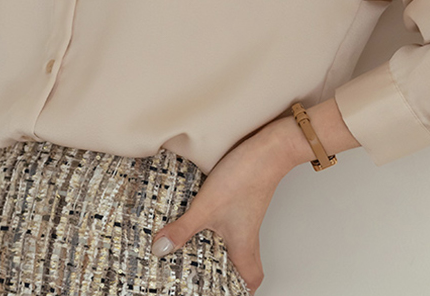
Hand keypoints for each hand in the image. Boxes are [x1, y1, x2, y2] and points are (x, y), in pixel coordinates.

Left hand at [150, 120, 293, 294]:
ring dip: (223, 246)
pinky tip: (204, 214)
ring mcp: (247, 213)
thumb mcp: (207, 206)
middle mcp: (249, 231)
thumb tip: (160, 248)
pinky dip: (220, 224)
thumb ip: (183, 228)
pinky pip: (234, 219)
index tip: (226, 294)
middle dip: (231, 272)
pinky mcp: (244, 197)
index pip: (251, 279)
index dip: (242, 291)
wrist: (269, 148)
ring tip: (199, 246)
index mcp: (244, 244)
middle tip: (209, 275)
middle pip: (247, 262)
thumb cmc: (247, 177)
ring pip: (239, 240)